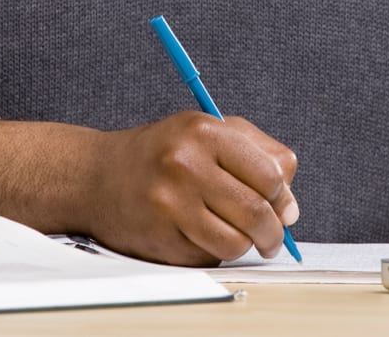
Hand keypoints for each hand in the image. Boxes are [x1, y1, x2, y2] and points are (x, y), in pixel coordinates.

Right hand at [87, 111, 298, 265]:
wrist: (98, 176)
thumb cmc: (161, 153)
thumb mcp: (208, 131)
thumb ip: (258, 153)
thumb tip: (291, 204)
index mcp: (204, 131)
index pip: (271, 174)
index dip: (283, 196)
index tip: (282, 207)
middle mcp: (185, 164)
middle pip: (258, 212)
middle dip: (273, 232)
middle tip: (271, 237)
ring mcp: (170, 203)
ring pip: (236, 242)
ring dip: (246, 246)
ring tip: (238, 237)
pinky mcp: (159, 236)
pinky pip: (208, 258)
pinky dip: (214, 253)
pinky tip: (200, 235)